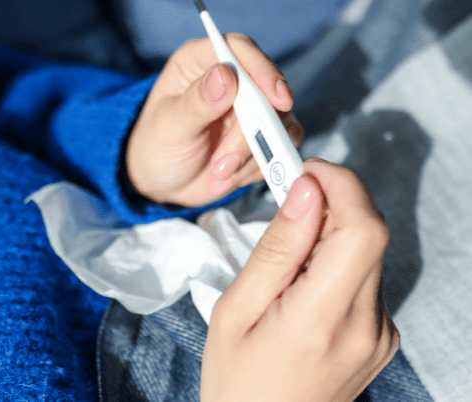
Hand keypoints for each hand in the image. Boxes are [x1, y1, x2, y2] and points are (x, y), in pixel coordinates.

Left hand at [126, 33, 302, 206]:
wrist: (164, 183)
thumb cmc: (157, 147)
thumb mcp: (170, 127)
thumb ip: (197, 103)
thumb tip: (226, 75)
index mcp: (199, 61)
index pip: (238, 49)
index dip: (262, 69)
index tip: (278, 100)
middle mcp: (230, 78)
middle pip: (264, 91)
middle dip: (249, 135)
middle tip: (223, 165)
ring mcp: (249, 107)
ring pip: (277, 121)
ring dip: (253, 156)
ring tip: (219, 175)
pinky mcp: (262, 134)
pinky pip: (280, 145)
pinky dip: (259, 166)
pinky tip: (232, 177)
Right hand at [200, 159, 399, 401]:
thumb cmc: (237, 380)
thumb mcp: (234, 311)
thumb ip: (276, 249)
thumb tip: (306, 193)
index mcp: (321, 320)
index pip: (363, 229)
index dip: (342, 185)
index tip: (306, 171)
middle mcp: (366, 326)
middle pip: (369, 232)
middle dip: (332, 202)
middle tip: (289, 200)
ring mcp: (380, 333)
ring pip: (367, 251)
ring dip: (331, 234)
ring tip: (287, 260)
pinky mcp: (382, 334)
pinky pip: (365, 275)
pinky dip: (336, 261)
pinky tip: (303, 283)